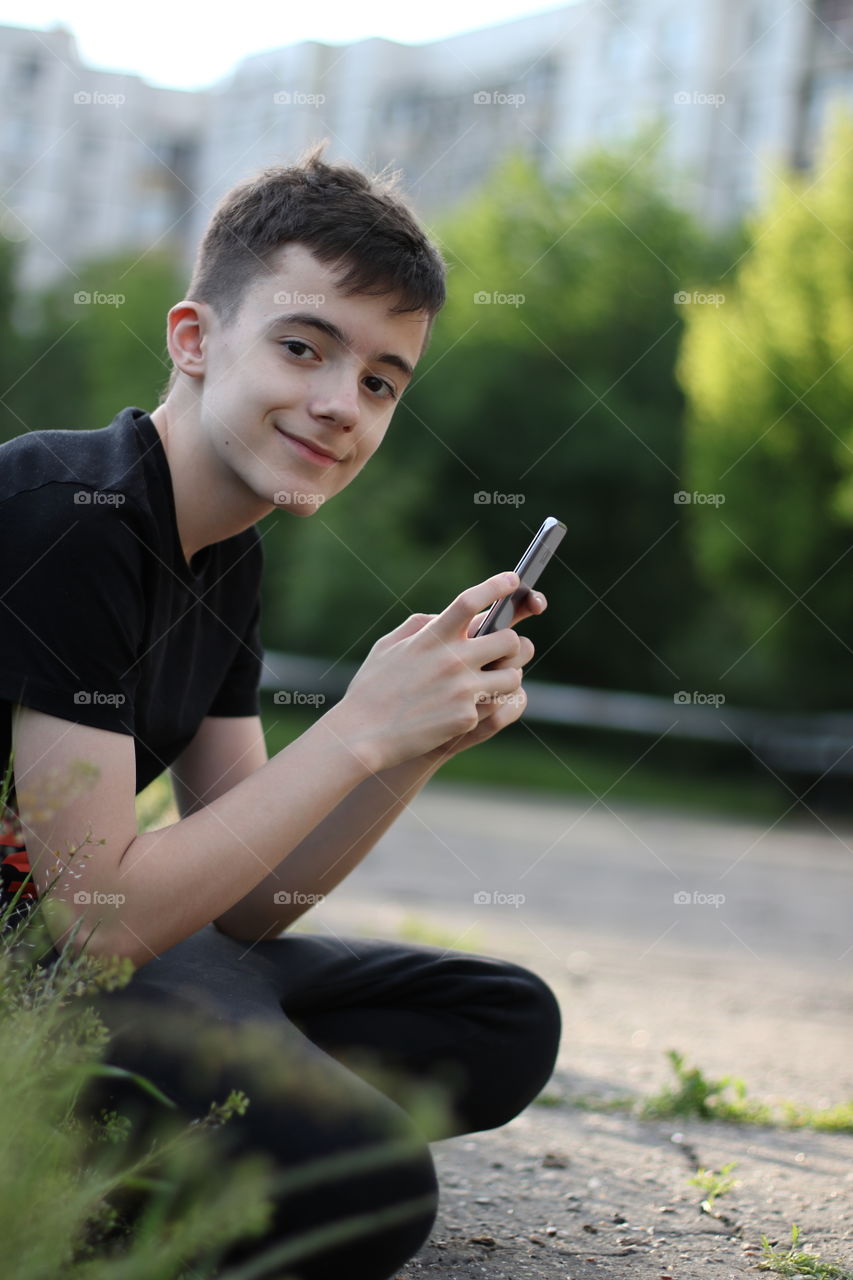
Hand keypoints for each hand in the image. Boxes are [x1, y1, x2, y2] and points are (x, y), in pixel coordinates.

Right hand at [330, 572, 541, 772]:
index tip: (513, 580)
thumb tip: (443, 616)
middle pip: (509, 639)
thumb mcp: (387, 647)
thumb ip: (419, 627)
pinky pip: (496, 706)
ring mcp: (461, 690)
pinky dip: (489, 706)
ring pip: (513, 676)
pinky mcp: (466, 717)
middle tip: (505, 650)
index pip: (471, 601)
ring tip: (495, 681)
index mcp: (431, 638)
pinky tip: (472, 708)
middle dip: (513, 644)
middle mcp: (451, 660)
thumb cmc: (371, 689)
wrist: (361, 735)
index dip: (496, 586)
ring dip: (508, 677)